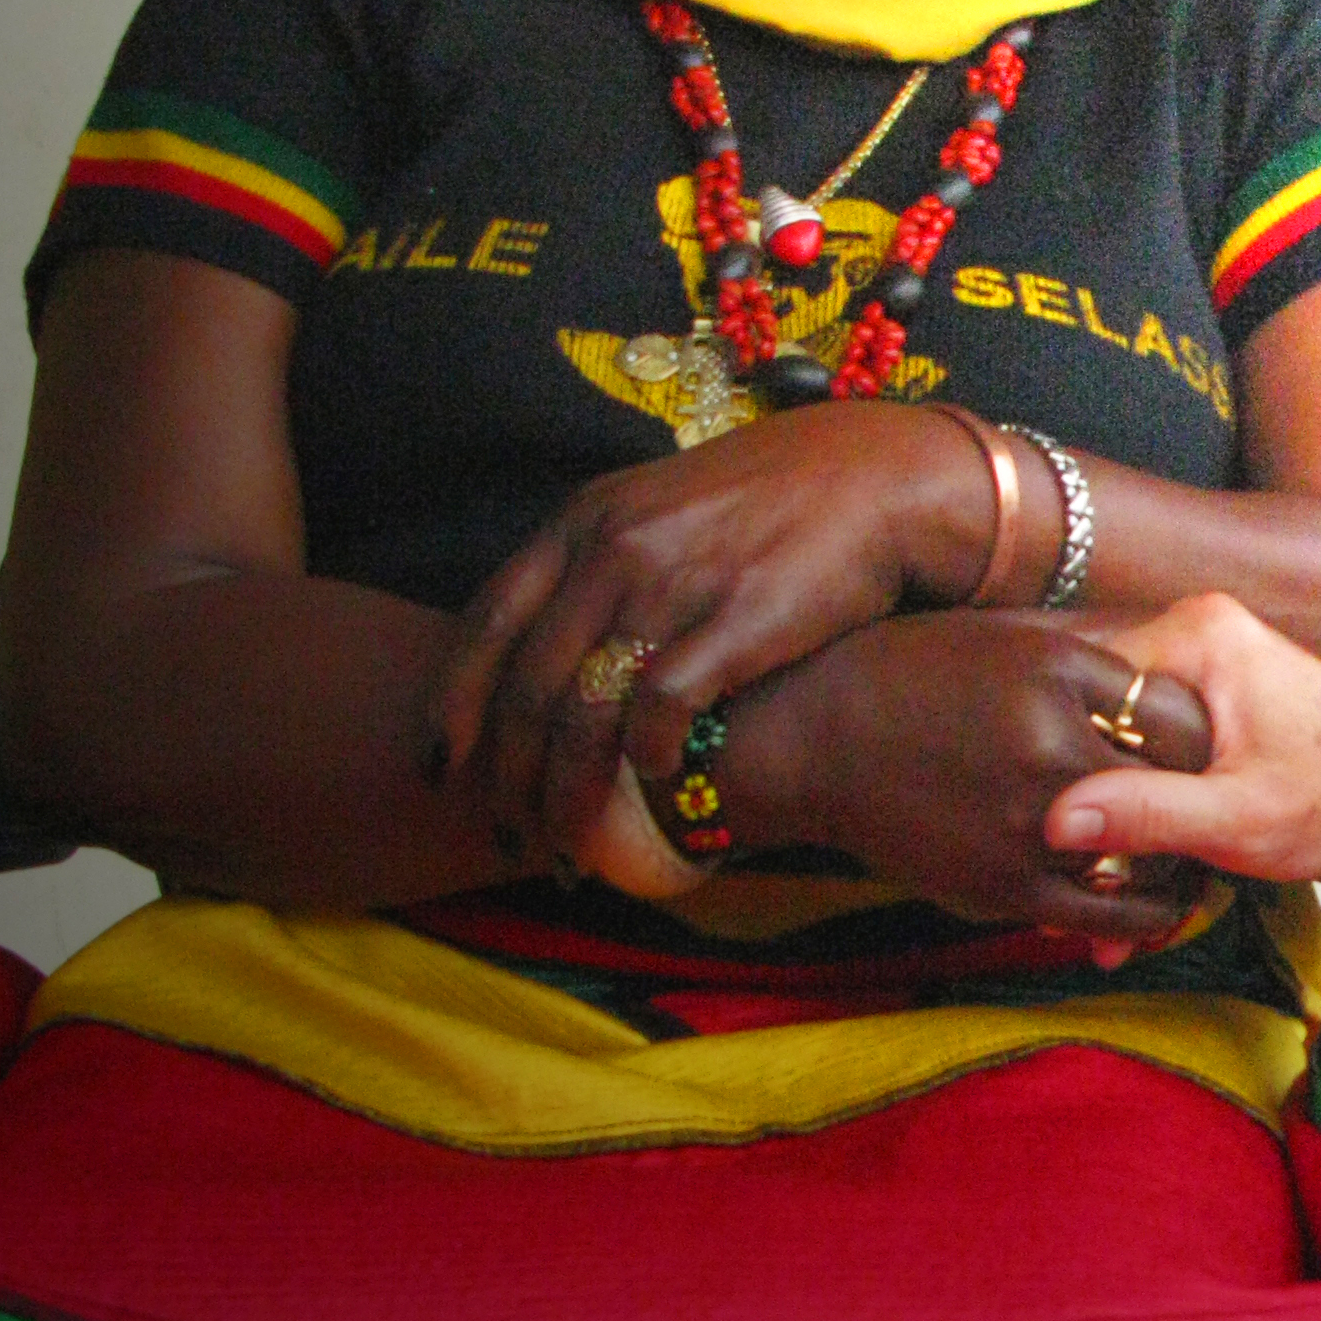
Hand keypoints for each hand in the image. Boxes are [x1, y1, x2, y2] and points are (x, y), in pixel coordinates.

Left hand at [433, 401, 1000, 864]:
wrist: (880, 478)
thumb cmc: (776, 505)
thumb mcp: (663, 509)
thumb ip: (602, 565)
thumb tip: (553, 647)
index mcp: (585, 520)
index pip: (487, 623)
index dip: (452, 704)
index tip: (440, 766)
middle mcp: (614, 549)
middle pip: (526, 685)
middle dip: (508, 775)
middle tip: (511, 829)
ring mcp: (673, 583)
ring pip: (582, 712)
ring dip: (568, 791)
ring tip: (573, 841)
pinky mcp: (736, 619)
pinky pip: (662, 710)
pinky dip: (647, 758)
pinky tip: (657, 781)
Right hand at [751, 607, 1212, 939]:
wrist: (819, 737)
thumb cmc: (919, 674)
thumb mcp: (1013, 642)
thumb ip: (1095, 671)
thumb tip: (1171, 694)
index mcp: (1059, 676)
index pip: (1177, 713)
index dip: (1204, 738)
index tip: (1212, 751)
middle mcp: (1050, 747)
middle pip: (1176, 784)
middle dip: (1207, 798)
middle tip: (1226, 807)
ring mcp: (1029, 823)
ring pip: (1149, 855)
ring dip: (1185, 862)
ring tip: (1202, 860)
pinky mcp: (1005, 884)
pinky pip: (1102, 910)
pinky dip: (1142, 912)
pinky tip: (1158, 905)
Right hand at [1038, 592, 1320, 885]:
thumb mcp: (1240, 819)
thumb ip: (1150, 815)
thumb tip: (1058, 821)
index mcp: (1195, 636)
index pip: (1081, 690)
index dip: (1060, 762)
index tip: (1050, 832)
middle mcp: (1192, 629)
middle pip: (1097, 712)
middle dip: (1083, 793)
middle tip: (1070, 872)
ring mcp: (1204, 655)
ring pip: (1123, 730)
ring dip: (1112, 800)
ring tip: (1098, 878)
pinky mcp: (1214, 686)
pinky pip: (1153, 734)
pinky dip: (1145, 788)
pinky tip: (1133, 851)